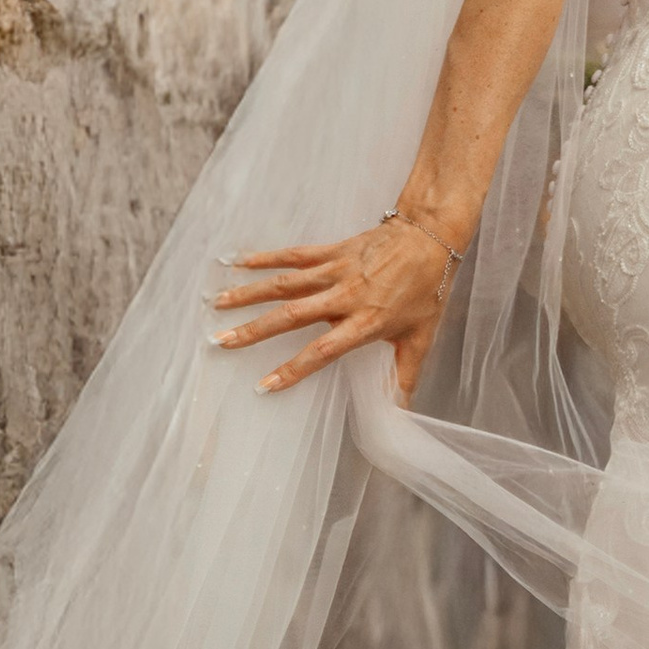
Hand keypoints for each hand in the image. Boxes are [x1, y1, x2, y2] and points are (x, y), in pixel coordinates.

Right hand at [208, 220, 456, 398]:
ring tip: (217, 304)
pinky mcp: (332, 251)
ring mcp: (335, 271)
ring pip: (285, 284)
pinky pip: (293, 255)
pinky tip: (238, 263)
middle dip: (254, 330)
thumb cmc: (427, 289)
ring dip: (249, 294)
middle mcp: (344, 297)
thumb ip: (405, 374)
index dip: (292, 369)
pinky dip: (265, 258)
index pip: (322, 351)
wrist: (431, 237)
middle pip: (291, 316)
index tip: (264, 384)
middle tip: (222, 342)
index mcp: (365, 322)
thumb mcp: (421, 337)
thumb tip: (401, 411)